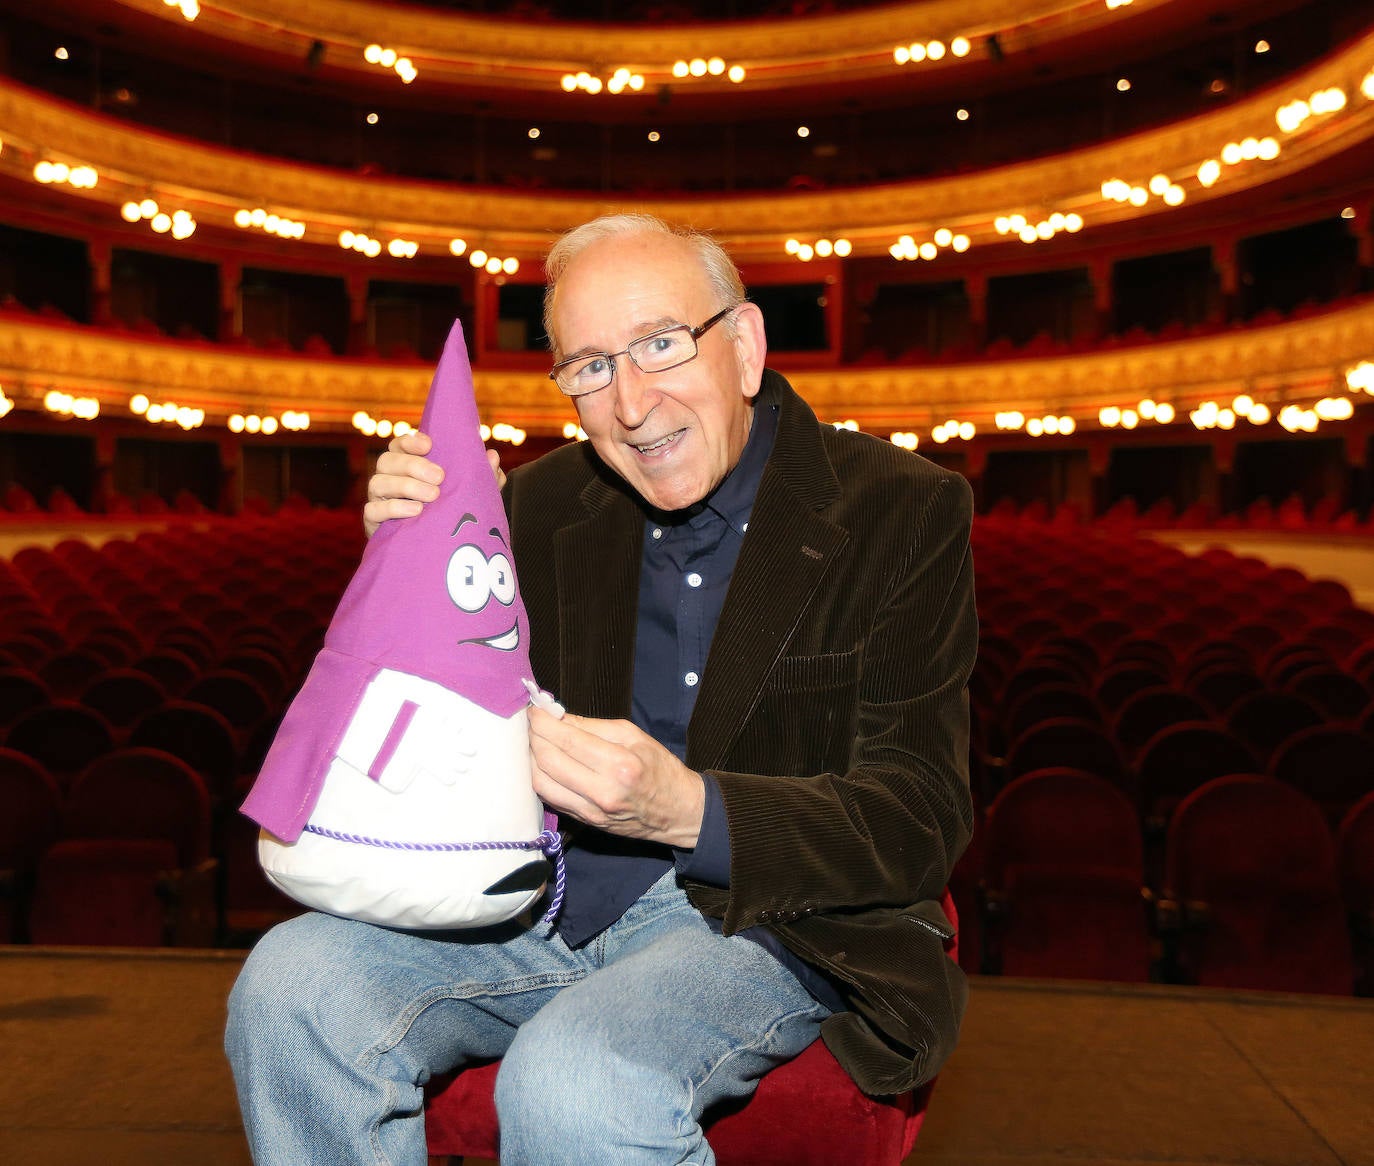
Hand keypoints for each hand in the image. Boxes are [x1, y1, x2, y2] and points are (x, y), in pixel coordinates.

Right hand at [363, 431, 504, 536]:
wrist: (438, 553)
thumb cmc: (453, 514)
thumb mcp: (472, 495)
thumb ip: (484, 477)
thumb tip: (492, 456)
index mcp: (408, 466)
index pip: (399, 445)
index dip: (410, 441)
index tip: (429, 445)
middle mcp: (389, 478)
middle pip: (387, 460)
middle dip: (413, 465)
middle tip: (440, 477)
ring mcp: (379, 499)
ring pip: (378, 482)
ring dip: (405, 486)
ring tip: (432, 496)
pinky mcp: (374, 522)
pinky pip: (373, 510)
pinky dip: (393, 508)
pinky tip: (415, 511)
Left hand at [527, 707, 704, 847]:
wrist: (677, 811)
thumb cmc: (660, 769)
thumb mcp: (634, 736)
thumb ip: (593, 726)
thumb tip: (558, 717)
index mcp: (620, 764)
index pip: (567, 739)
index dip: (543, 722)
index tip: (535, 709)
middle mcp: (602, 791)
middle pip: (548, 760)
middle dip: (533, 737)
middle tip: (532, 722)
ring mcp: (591, 811)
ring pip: (541, 782)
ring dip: (530, 758)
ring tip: (533, 741)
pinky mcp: (585, 821)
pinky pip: (550, 798)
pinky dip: (539, 777)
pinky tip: (541, 763)